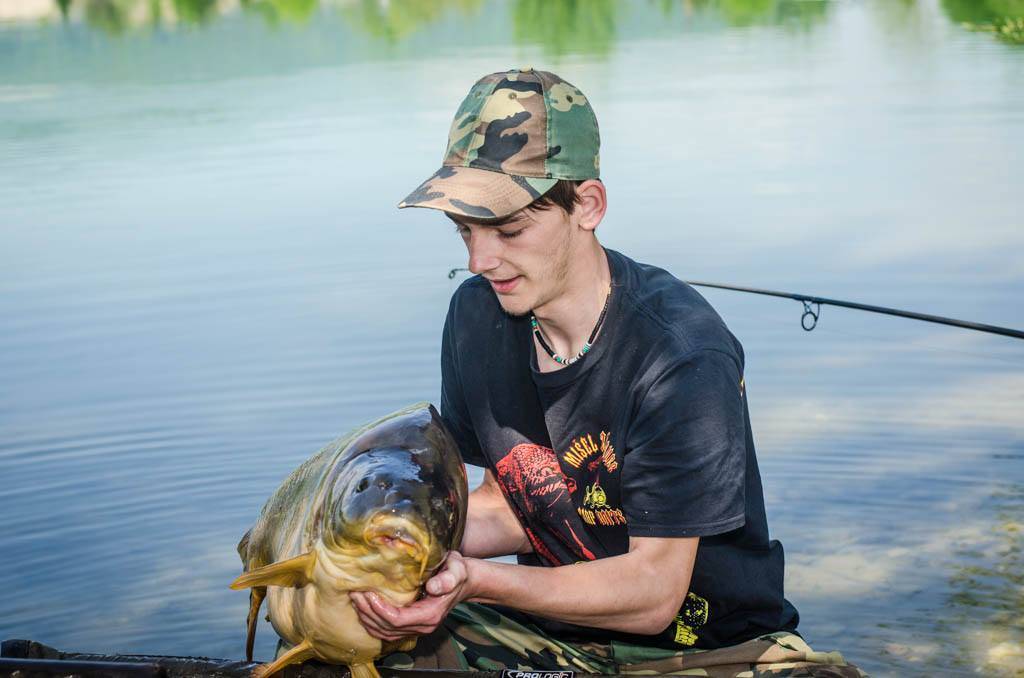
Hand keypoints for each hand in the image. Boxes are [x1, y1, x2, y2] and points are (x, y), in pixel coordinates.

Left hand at [350, 551, 471, 641]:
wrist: (464, 581)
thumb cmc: (457, 571)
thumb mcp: (456, 569)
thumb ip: (448, 579)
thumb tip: (433, 587)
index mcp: (430, 615)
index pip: (397, 620)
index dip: (379, 609)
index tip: (368, 594)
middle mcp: (422, 626)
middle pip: (387, 628)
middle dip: (368, 612)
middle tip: (355, 593)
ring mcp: (416, 628)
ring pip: (385, 633)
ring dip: (367, 618)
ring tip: (355, 600)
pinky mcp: (411, 625)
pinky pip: (387, 631)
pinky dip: (372, 622)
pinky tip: (363, 609)